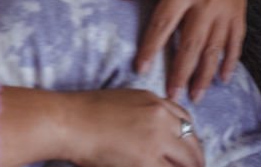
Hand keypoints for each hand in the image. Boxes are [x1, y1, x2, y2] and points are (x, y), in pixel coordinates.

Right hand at [0, 87, 202, 166]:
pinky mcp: (147, 160)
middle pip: (192, 142)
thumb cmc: (80, 113)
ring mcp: (157, 138)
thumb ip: (139, 115)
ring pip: (189, 161)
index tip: (185, 152)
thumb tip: (147, 137)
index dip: (188, 140)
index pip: (184, 120)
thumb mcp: (117, 102)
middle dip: (194, 160)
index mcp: (152, 100)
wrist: (65, 121)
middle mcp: (160, 116)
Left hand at [132, 0, 245, 102]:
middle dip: (181, 73)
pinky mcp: (240, 11)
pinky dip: (230, 61)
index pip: (163, 25)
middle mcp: (206, 2)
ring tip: (196, 97)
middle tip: (172, 97)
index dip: (151, 47)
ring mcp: (226, 9)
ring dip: (205, 74)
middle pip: (191, 44)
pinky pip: (236, 41)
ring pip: (215, 48)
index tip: (141, 69)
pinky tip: (223, 79)